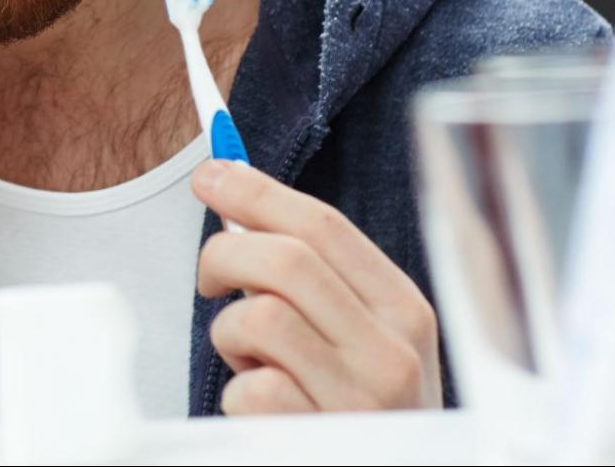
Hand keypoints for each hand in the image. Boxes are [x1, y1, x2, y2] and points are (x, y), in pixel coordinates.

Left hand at [192, 160, 441, 413]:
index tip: (211, 174)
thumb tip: (235, 192)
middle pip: (285, 258)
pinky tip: (260, 405)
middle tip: (209, 277)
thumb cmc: (355, 403)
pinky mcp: (322, 441)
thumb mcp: (358, 336)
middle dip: (225, 254)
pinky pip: (251, 388)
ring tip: (248, 357)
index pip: (324, 225)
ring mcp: (361, 400)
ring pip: (260, 317)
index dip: (257, 191)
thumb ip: (313, 275)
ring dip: (231, 333)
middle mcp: (393, 352)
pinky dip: (237, 392)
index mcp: (404, 311)